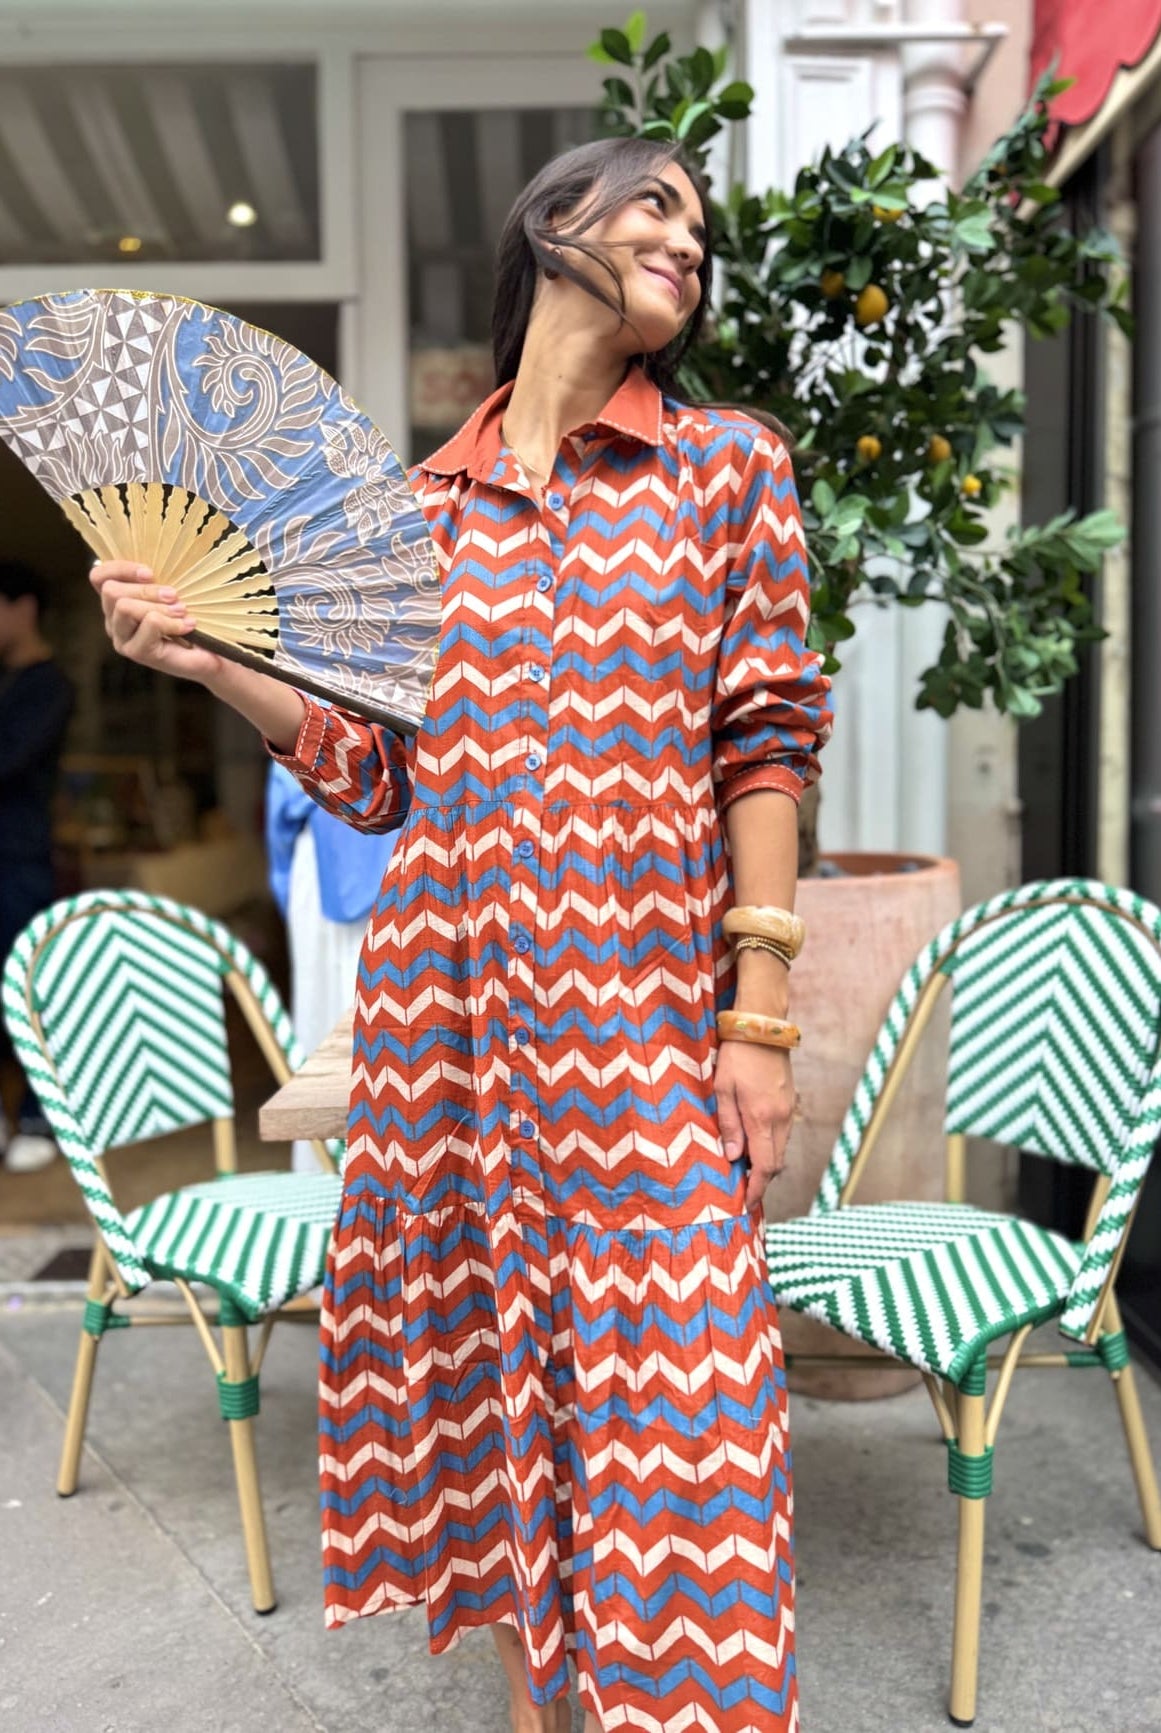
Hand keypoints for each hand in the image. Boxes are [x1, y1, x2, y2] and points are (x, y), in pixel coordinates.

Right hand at [90, 561, 224, 685]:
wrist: (211, 654)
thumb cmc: (189, 618)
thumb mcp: (169, 591)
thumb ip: (153, 578)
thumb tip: (151, 558)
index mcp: (116, 601)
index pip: (98, 577)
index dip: (120, 568)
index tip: (150, 573)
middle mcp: (113, 620)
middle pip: (111, 591)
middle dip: (146, 590)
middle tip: (174, 596)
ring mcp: (122, 638)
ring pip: (124, 607)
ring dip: (158, 606)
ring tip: (181, 611)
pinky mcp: (135, 652)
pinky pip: (149, 623)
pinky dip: (171, 621)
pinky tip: (186, 626)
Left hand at [715, 1038, 795, 1209]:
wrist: (762, 1026)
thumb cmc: (737, 1056)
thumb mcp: (723, 1089)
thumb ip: (729, 1125)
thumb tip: (734, 1157)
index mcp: (762, 1118)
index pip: (765, 1167)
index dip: (757, 1189)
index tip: (748, 1204)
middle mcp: (781, 1119)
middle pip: (777, 1163)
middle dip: (762, 1180)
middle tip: (743, 1189)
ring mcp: (788, 1110)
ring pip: (781, 1149)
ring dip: (767, 1163)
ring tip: (745, 1168)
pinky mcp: (790, 1102)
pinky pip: (783, 1134)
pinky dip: (771, 1146)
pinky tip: (754, 1143)